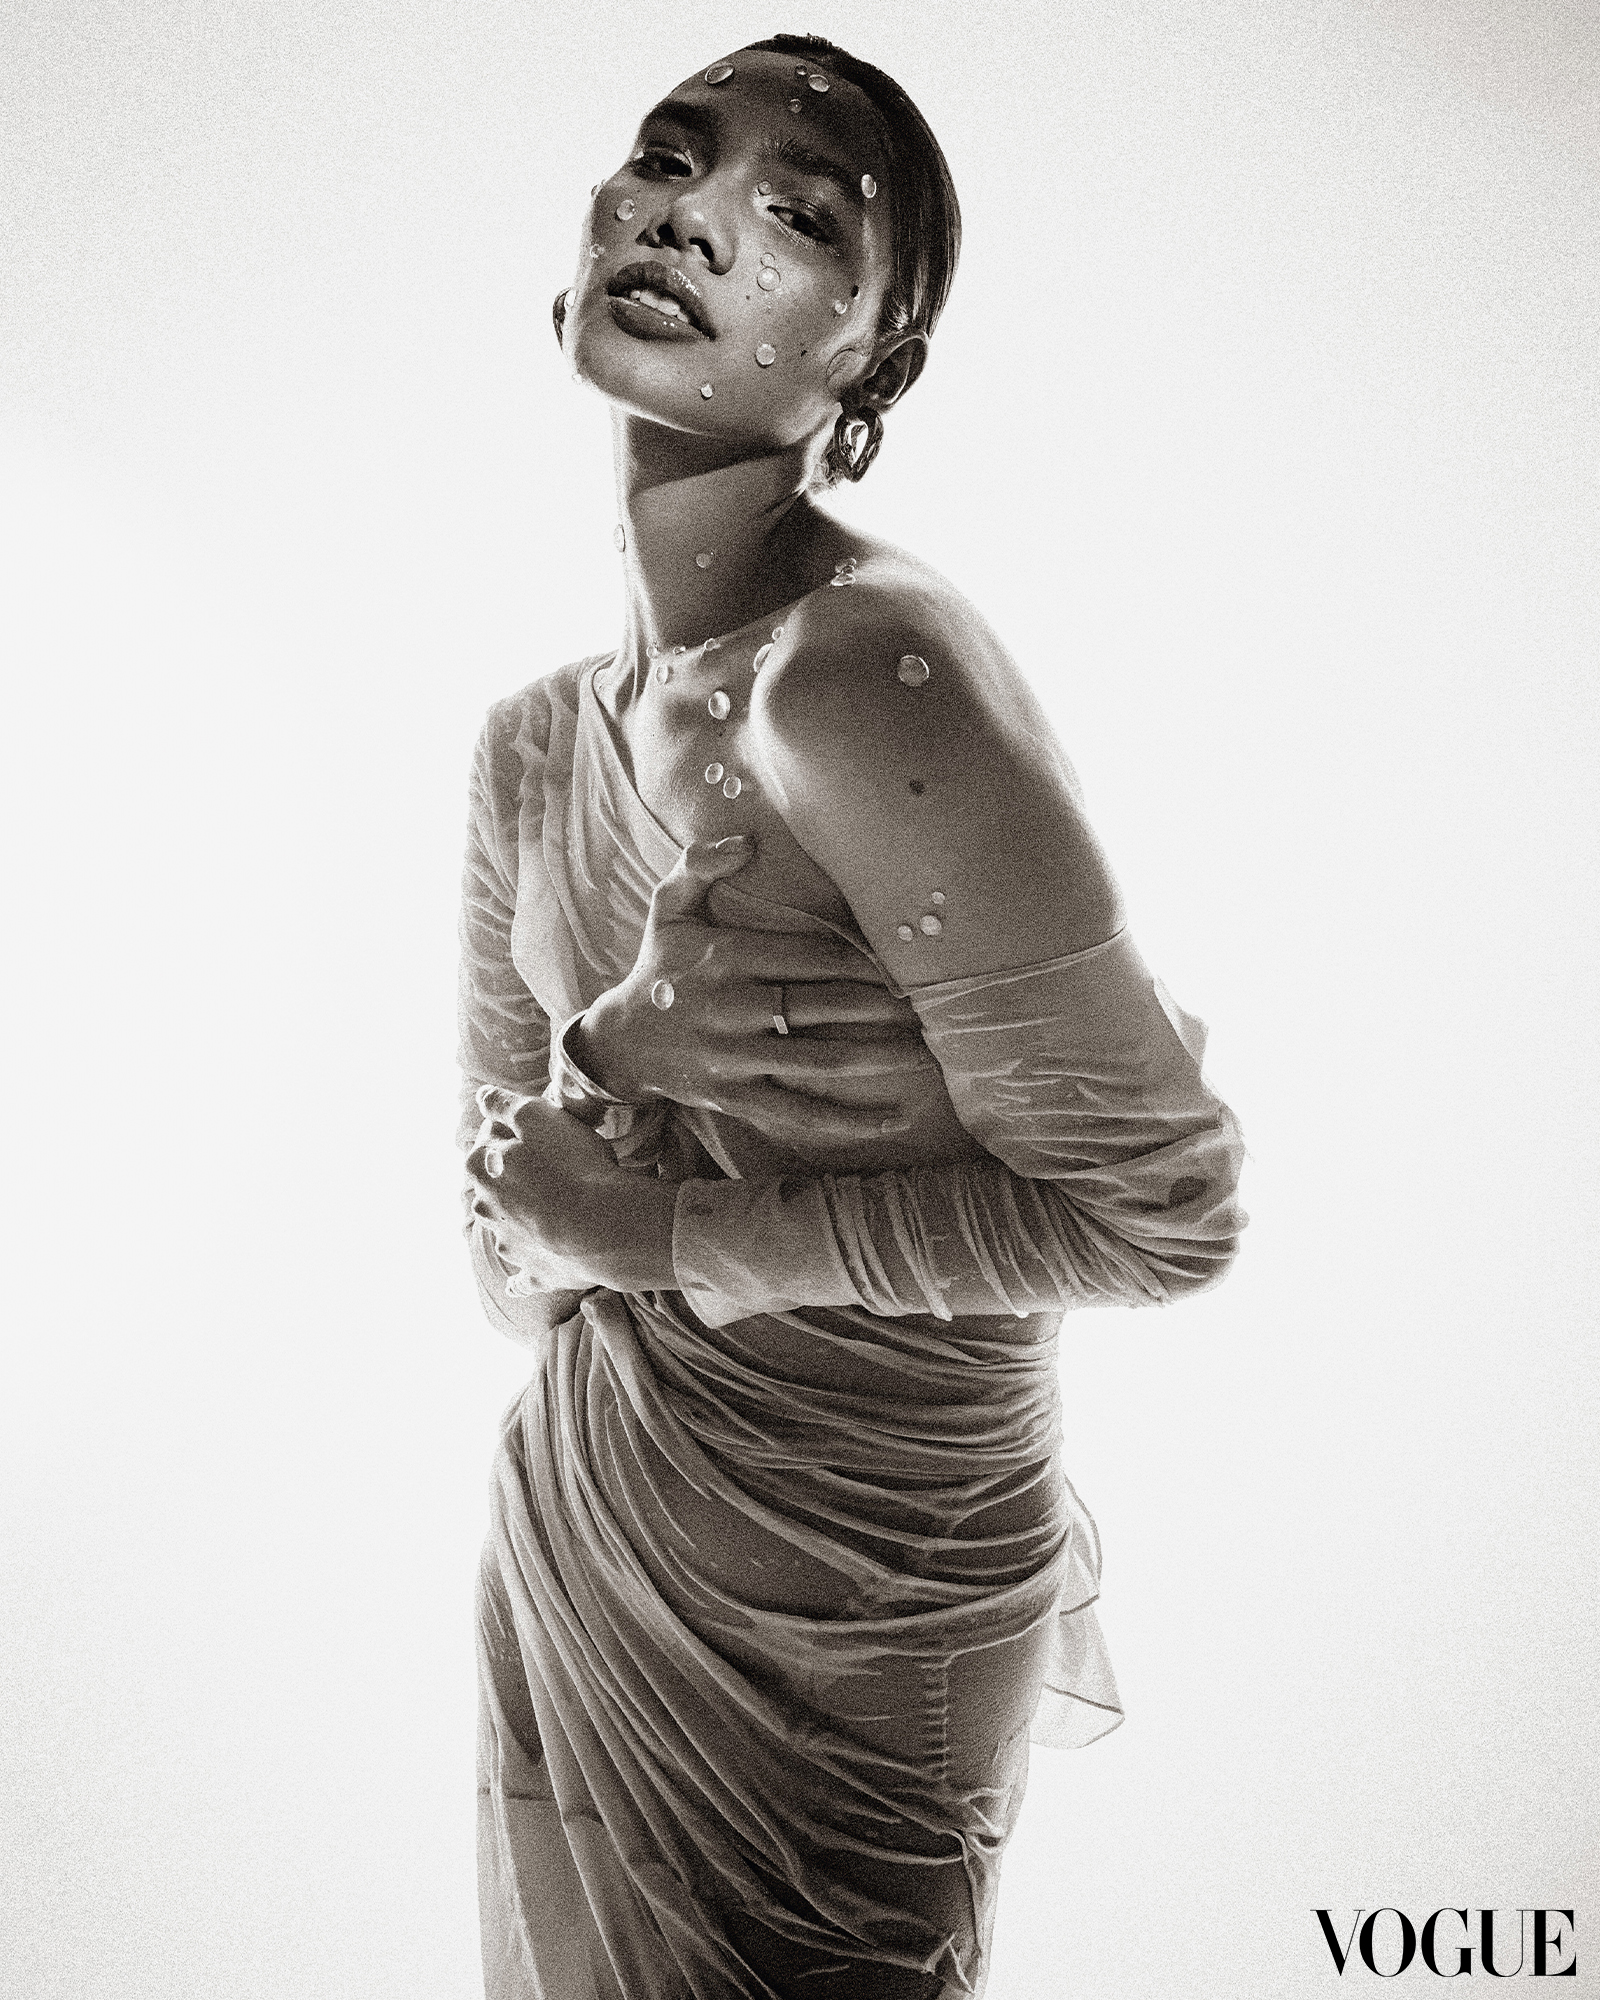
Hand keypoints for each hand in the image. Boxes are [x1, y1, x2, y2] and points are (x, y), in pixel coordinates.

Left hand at [464, 1087, 675, 1293]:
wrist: (602, 1225)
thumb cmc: (571, 1164)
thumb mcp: (536, 1116)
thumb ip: (504, 1104)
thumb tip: (482, 1097)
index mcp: (480, 1169)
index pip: (486, 1140)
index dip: (511, 1130)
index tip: (537, 1128)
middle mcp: (486, 1209)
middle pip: (494, 1186)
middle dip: (511, 1177)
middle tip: (547, 1166)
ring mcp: (509, 1245)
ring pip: (504, 1229)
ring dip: (516, 1221)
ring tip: (546, 1210)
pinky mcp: (535, 1273)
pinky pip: (522, 1278)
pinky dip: (521, 1278)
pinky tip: (518, 1284)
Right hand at [574, 838, 941, 1153]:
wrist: (619, 1043)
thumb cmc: (658, 967)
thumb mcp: (667, 909)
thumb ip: (699, 866)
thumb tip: (746, 840)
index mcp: (724, 957)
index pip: (809, 957)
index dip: (863, 961)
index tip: (903, 964)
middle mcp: (731, 1010)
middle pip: (823, 1007)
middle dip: (883, 1006)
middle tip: (932, 1004)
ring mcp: (735, 1059)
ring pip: (820, 1061)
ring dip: (880, 1057)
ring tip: (927, 1052)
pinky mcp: (737, 1099)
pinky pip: (801, 1115)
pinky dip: (851, 1123)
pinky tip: (897, 1119)